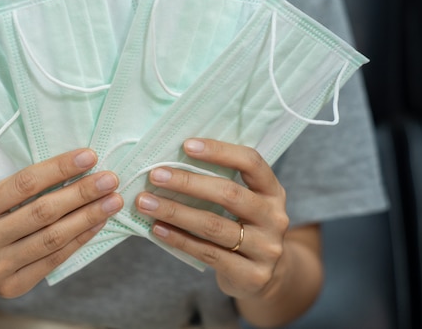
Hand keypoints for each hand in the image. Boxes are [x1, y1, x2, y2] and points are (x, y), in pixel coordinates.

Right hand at [0, 148, 121, 297]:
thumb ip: (18, 189)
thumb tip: (72, 169)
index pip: (24, 184)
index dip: (60, 169)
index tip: (89, 157)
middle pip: (43, 212)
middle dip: (82, 193)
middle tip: (110, 179)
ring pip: (53, 237)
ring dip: (89, 217)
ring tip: (112, 201)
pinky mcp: (12, 286)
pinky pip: (54, 259)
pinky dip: (79, 239)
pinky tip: (97, 223)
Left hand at [135, 138, 288, 299]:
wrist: (264, 275)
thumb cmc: (243, 227)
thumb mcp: (244, 202)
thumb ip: (221, 181)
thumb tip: (173, 160)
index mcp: (273, 191)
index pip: (251, 162)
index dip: (220, 151)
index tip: (186, 145)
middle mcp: (274, 217)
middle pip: (229, 194)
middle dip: (187, 182)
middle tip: (155, 175)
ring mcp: (265, 248)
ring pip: (214, 226)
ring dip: (175, 212)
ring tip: (146, 203)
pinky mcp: (251, 275)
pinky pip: (208, 253)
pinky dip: (179, 239)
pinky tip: (158, 229)